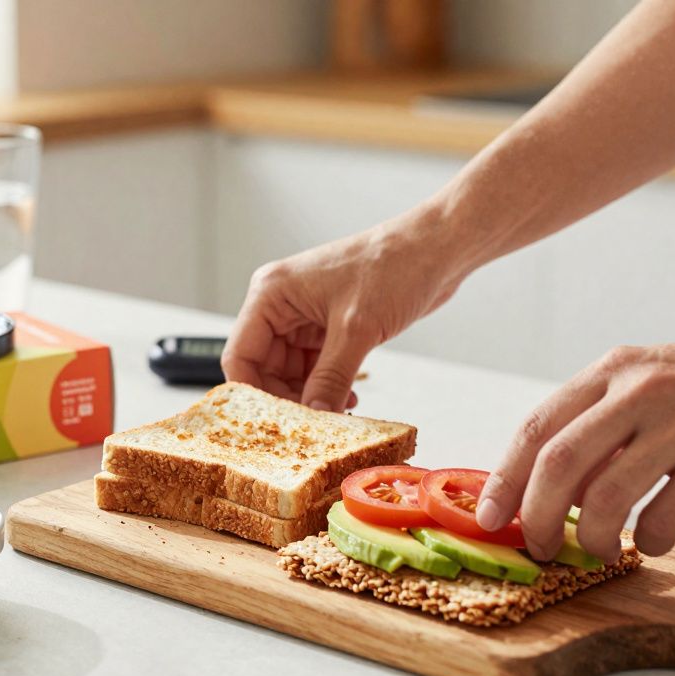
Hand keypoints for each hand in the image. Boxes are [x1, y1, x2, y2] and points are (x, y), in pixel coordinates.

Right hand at [222, 216, 469, 410]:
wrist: (434, 249)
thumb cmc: (393, 266)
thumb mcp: (356, 328)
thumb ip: (330, 377)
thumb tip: (313, 416)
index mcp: (271, 294)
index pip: (240, 354)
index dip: (252, 393)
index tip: (274, 424)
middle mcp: (282, 305)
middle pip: (263, 368)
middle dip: (286, 399)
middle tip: (312, 426)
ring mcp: (305, 317)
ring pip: (290, 372)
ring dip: (309, 396)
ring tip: (337, 413)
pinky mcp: (329, 327)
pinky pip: (315, 367)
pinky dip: (326, 387)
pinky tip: (347, 399)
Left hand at [476, 321, 674, 561]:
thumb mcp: (650, 381)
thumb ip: (600, 421)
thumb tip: (547, 484)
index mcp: (613, 371)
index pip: (535, 427)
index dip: (503, 478)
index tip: (489, 516)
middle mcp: (640, 391)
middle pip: (557, 464)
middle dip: (536, 517)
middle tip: (539, 546)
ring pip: (605, 497)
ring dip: (593, 538)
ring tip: (600, 550)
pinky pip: (665, 519)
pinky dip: (651, 542)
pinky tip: (655, 540)